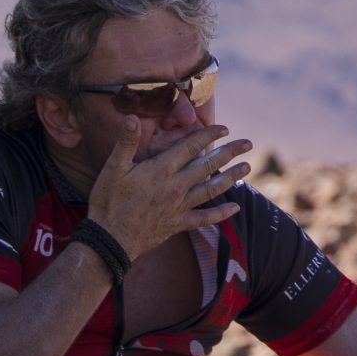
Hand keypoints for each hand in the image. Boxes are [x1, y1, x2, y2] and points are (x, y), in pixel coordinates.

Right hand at [87, 120, 250, 259]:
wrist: (110, 238)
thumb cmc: (108, 201)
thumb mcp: (113, 168)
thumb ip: (126, 142)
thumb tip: (132, 117)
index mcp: (161, 170)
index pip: (190, 147)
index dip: (208, 136)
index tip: (224, 128)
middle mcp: (176, 186)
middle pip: (208, 166)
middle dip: (229, 153)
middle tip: (248, 144)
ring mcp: (179, 206)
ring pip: (211, 190)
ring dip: (231, 178)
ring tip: (248, 168)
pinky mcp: (178, 223)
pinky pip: (204, 218)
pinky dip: (221, 214)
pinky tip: (236, 208)